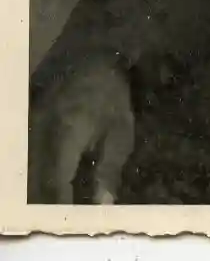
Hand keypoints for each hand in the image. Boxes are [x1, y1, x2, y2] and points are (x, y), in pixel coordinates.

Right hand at [28, 52, 133, 203]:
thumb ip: (108, 169)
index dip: (59, 205)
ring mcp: (28, 127)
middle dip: (45, 201)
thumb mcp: (119, 132)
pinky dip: (33, 171)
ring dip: (37, 187)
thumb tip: (102, 203)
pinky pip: (24, 155)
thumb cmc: (110, 95)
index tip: (66, 220)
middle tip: (60, 215)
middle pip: (33, 180)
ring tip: (53, 201)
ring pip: (25, 169)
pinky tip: (45, 179)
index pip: (54, 182)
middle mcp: (39, 134)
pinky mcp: (25, 124)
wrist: (90, 56)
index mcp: (65, 136)